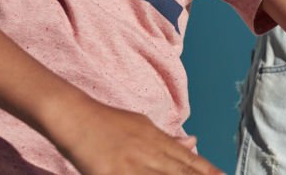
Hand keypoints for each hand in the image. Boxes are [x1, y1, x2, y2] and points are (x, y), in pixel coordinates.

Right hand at [58, 101, 221, 174]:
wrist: (76, 116)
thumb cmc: (107, 122)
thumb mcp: (142, 126)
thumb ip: (168, 138)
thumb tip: (194, 141)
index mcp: (158, 140)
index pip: (191, 162)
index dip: (209, 172)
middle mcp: (151, 153)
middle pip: (182, 172)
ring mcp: (133, 166)